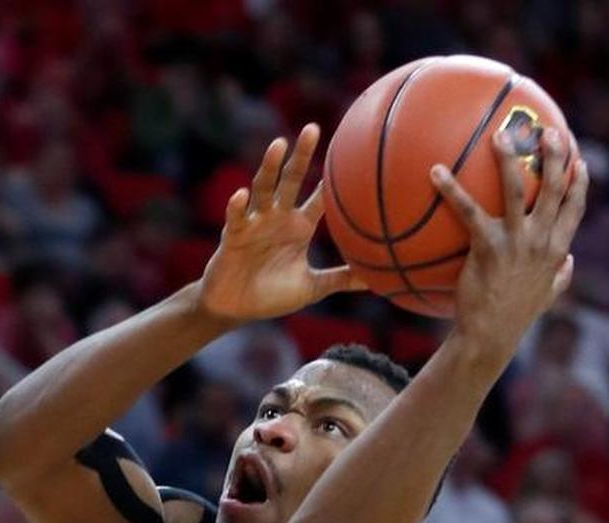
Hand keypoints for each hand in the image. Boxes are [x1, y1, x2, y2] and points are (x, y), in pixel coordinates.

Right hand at [196, 125, 369, 323]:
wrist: (235, 308)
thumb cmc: (271, 295)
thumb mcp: (311, 287)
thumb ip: (340, 279)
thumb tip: (375, 282)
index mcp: (298, 226)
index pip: (320, 198)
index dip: (333, 178)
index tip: (350, 151)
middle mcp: (277, 217)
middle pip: (291, 180)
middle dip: (301, 155)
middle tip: (313, 128)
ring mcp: (254, 224)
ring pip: (263, 189)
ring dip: (270, 167)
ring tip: (279, 145)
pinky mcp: (233, 237)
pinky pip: (235, 218)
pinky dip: (238, 207)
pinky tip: (241, 195)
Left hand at [433, 129, 588, 372]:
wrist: (489, 338)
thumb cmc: (514, 318)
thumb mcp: (546, 297)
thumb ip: (560, 276)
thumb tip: (570, 261)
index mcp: (557, 250)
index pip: (575, 208)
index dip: (579, 182)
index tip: (579, 160)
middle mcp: (541, 241)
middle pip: (554, 188)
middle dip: (554, 155)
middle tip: (547, 130)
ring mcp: (516, 242)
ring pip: (517, 190)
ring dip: (508, 159)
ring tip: (499, 136)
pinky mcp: (488, 248)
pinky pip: (468, 211)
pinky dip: (451, 189)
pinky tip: (435, 171)